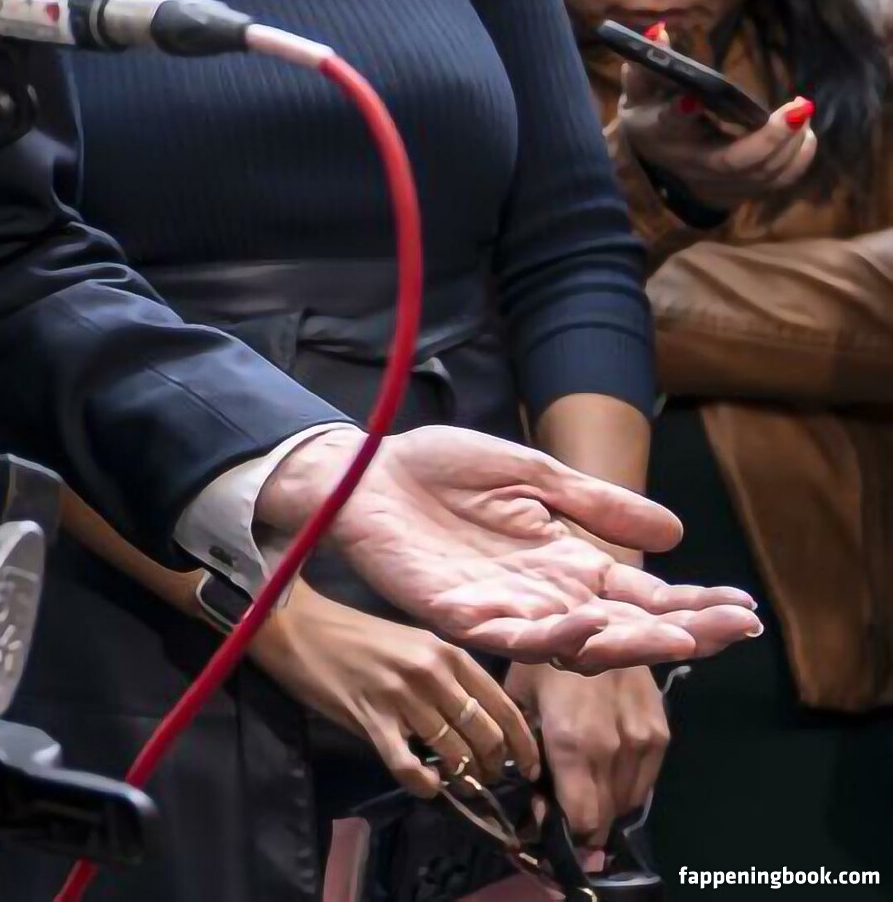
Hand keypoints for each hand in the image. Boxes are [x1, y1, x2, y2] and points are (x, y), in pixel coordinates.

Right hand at [249, 581, 537, 798]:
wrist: (303, 627)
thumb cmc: (360, 637)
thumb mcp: (415, 645)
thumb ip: (447, 679)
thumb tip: (478, 725)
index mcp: (447, 651)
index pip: (502, 704)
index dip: (522, 743)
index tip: (528, 767)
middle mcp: (432, 672)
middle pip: (484, 734)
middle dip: (492, 765)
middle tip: (484, 778)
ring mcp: (402, 696)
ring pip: (453, 753)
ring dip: (461, 777)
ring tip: (456, 783)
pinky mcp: (372, 719)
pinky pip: (409, 767)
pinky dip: (424, 785)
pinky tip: (425, 785)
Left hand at [258, 425, 761, 670]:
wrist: (368, 472)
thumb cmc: (444, 470)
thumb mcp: (534, 475)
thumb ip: (596, 503)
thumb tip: (674, 533)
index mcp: (566, 560)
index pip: (642, 593)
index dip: (693, 606)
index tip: (745, 612)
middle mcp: (543, 594)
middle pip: (620, 627)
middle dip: (675, 633)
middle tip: (726, 634)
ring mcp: (501, 608)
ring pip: (570, 644)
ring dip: (618, 641)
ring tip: (668, 637)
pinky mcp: (455, 612)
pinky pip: (504, 635)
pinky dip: (542, 635)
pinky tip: (579, 625)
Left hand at [507, 661, 666, 843]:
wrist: (597, 611)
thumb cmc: (545, 654)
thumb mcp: (519, 698)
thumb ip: (524, 753)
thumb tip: (531, 796)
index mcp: (573, 742)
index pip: (580, 820)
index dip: (561, 831)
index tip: (542, 821)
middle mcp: (613, 748)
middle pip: (603, 818)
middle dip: (579, 821)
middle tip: (558, 802)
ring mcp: (643, 741)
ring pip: (625, 804)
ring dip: (603, 805)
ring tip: (580, 782)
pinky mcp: (661, 732)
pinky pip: (644, 784)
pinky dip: (624, 787)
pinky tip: (604, 768)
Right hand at [619, 27, 815, 211]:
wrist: (653, 167)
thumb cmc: (649, 116)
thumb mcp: (639, 91)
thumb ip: (646, 63)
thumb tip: (659, 30)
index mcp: (662, 133)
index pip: (670, 125)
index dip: (680, 113)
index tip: (693, 97)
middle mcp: (692, 163)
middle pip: (734, 160)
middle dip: (770, 137)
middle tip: (799, 107)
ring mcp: (718, 182)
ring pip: (761, 173)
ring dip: (789, 144)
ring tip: (803, 111)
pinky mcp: (739, 190)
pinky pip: (775, 184)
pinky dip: (797, 162)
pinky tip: (806, 135)